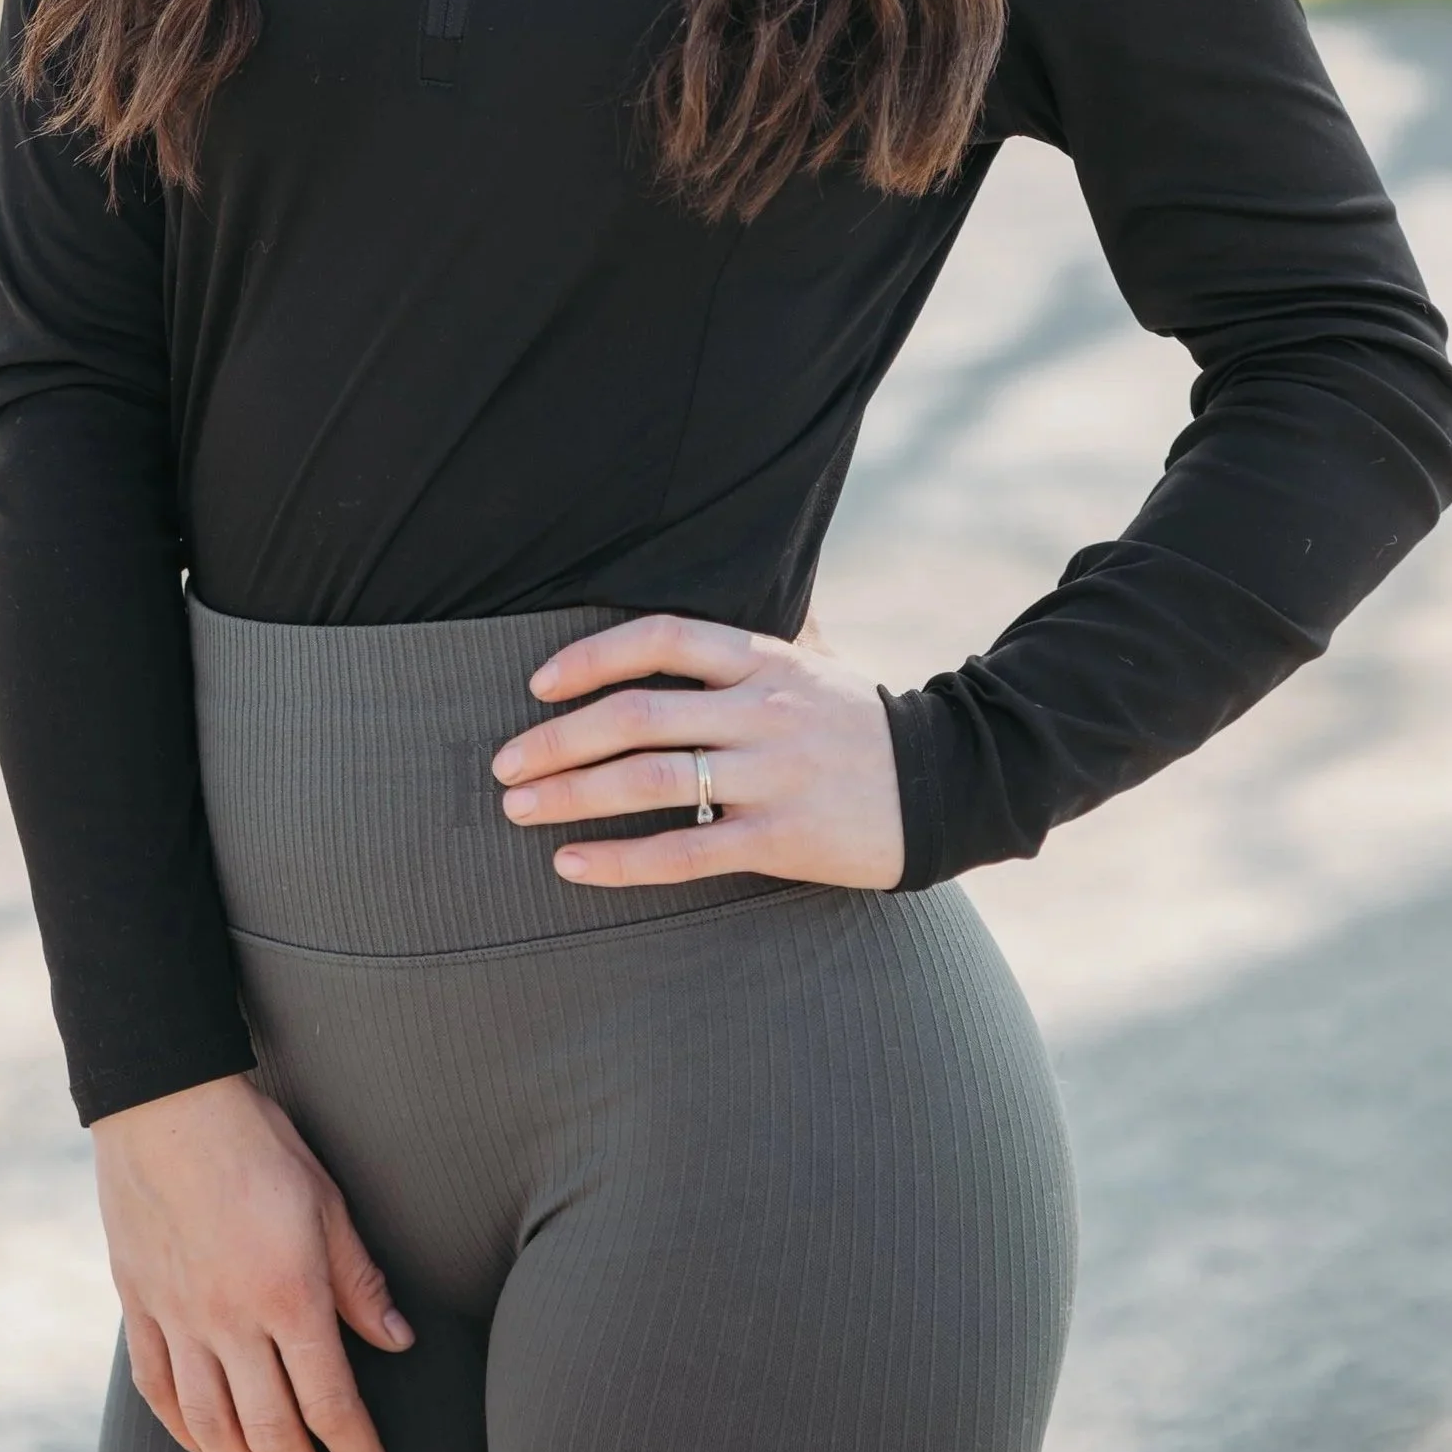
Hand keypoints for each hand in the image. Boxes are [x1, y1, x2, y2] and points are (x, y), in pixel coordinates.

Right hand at [92, 1072, 412, 1451]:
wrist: (166, 1099)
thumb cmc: (254, 1142)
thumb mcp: (324, 1200)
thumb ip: (358, 1278)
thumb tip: (397, 1337)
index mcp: (288, 1294)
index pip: (330, 1401)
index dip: (356, 1451)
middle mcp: (230, 1320)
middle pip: (269, 1432)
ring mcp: (179, 1317)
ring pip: (210, 1425)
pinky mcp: (140, 1304)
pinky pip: (157, 1387)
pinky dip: (182, 1427)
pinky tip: (200, 1442)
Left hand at [489, 609, 904, 891]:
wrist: (948, 782)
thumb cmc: (858, 721)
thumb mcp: (813, 660)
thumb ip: (756, 633)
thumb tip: (714, 587)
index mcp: (762, 658)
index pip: (660, 638)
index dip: (591, 657)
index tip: (537, 684)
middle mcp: (762, 711)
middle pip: (637, 716)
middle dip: (557, 740)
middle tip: (503, 762)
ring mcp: (772, 776)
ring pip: (652, 782)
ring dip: (573, 796)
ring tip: (519, 809)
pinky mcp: (783, 838)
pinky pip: (686, 851)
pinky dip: (621, 859)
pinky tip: (573, 864)